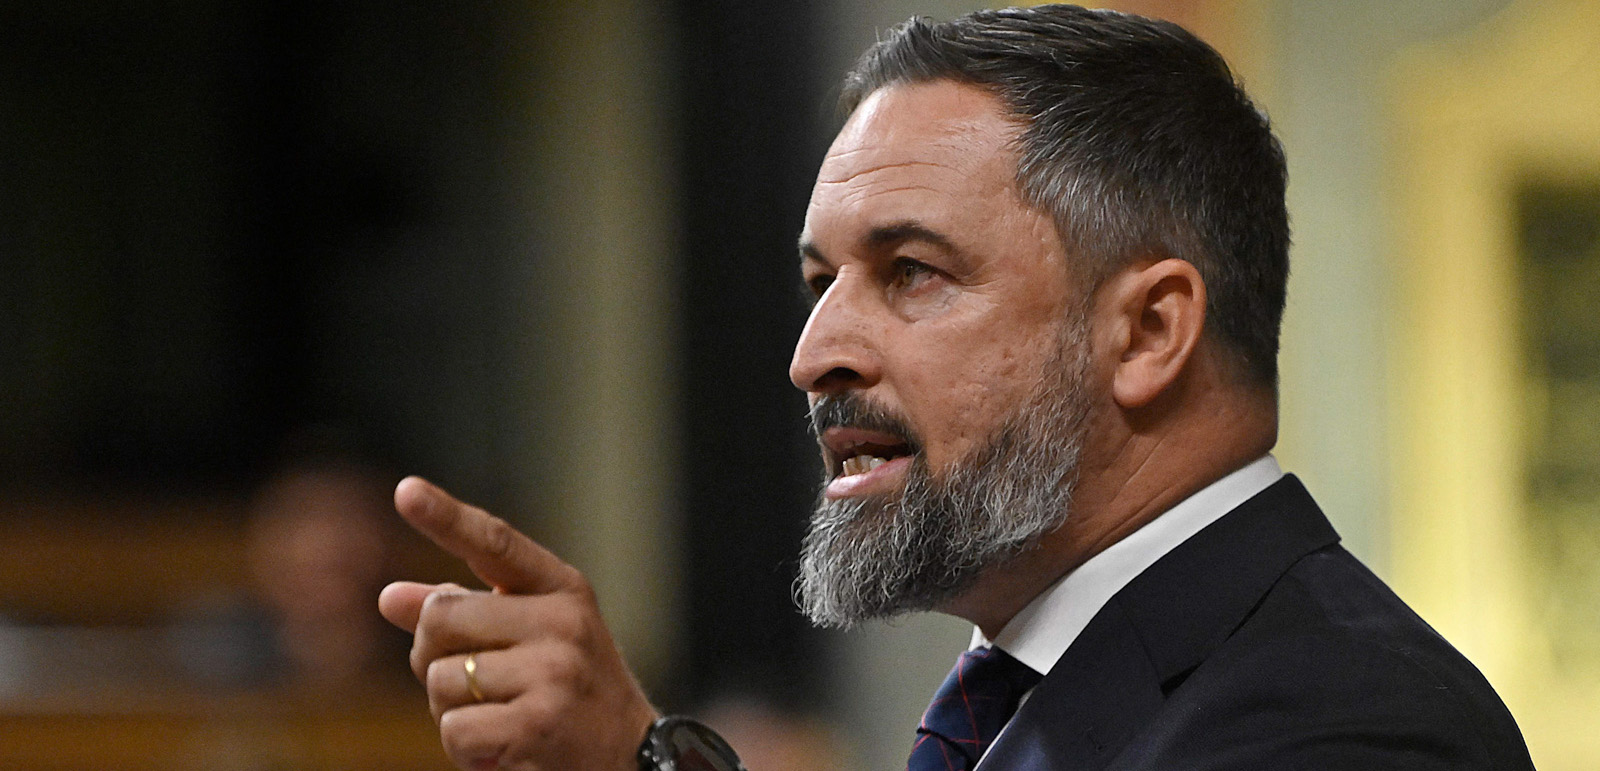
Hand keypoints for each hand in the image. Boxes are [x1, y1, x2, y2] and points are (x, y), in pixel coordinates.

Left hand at [378, 476, 658, 770]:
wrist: (629, 758)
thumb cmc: (568, 694)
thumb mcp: (529, 640)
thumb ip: (464, 616)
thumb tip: (388, 596)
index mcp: (562, 589)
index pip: (495, 543)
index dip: (446, 517)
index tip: (405, 491)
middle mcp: (563, 622)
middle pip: (440, 617)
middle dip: (434, 656)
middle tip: (470, 682)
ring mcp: (553, 672)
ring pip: (440, 681)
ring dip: (451, 710)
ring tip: (499, 717)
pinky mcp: (539, 725)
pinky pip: (455, 729)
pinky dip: (464, 749)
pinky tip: (500, 749)